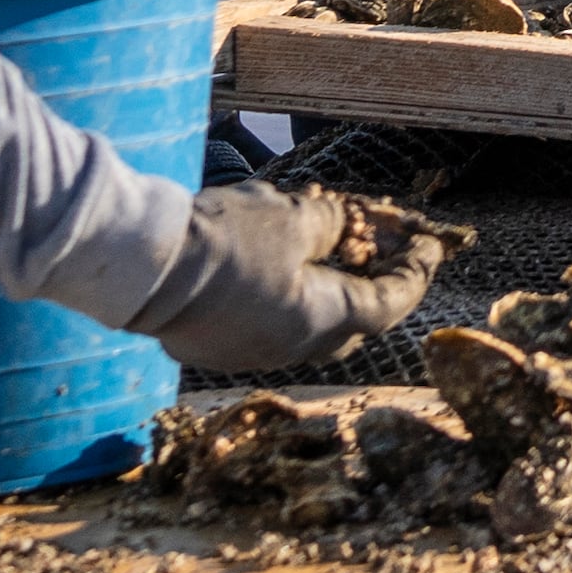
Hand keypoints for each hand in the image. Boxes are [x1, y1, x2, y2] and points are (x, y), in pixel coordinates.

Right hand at [127, 181, 441, 375]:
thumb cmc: (223, 240)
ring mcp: (248, 354)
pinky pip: (265, 325)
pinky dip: (282, 298)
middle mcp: (290, 349)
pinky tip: (270, 267)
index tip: (431, 247)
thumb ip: (330, 225)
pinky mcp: (212, 348)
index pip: (388, 304)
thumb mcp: (290, 218)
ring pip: (305, 327)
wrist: (140, 268)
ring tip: (323, 252)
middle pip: (350, 325)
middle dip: (372, 289)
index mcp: (321, 322)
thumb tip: (344, 229)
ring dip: (323, 292)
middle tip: (380, 253)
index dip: (415, 273)